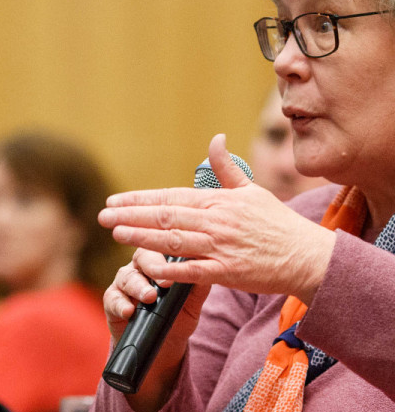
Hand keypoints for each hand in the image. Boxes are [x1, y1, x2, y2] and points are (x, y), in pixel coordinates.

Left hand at [99, 134, 335, 304]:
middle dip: (130, 214)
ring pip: (173, 240)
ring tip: (116, 232)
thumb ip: (227, 169)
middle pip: (164, 216)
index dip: (139, 198)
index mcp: (218, 201)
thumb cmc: (279, 225)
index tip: (114, 199)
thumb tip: (215, 139)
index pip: (170, 196)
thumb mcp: (253, 191)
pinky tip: (147, 267)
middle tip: (102, 215)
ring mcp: (220, 246)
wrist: (309, 257)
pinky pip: (191, 271)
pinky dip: (169, 269)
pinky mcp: (227, 272)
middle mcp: (215, 221)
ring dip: (141, 236)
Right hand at [102, 249, 211, 411]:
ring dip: (138, 287)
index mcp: (160, 261)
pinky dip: (120, 305)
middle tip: (165, 282)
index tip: (181, 261)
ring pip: (127, 277)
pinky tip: (129, 311)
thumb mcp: (193, 301)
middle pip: (142, 258)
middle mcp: (139, 267)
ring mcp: (123, 283)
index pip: (162, 247)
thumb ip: (199, 284)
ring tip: (149, 298)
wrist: (165, 343)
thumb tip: (211, 268)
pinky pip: (113, 299)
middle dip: (152, 267)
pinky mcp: (112, 301)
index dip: (169, 251)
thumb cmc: (180, 314)